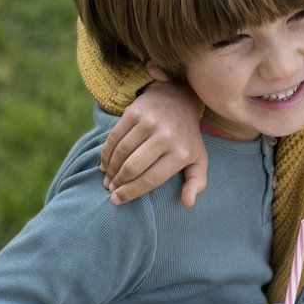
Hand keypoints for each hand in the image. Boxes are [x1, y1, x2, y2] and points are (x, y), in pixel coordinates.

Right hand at [100, 80, 207, 206]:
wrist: (177, 100)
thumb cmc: (186, 137)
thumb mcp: (198, 159)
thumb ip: (196, 183)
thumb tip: (188, 203)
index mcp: (181, 153)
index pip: (151, 179)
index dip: (131, 192)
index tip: (118, 200)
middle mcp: (165, 136)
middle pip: (133, 167)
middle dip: (118, 182)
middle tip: (111, 190)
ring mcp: (149, 122)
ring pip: (121, 152)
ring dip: (110, 169)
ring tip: (107, 179)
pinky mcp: (134, 112)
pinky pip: (114, 137)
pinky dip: (106, 153)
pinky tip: (105, 164)